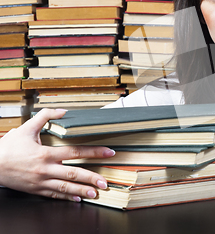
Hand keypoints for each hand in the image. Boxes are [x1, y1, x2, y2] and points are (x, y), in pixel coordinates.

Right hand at [0, 108, 114, 201]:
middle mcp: (45, 169)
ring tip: (95, 193)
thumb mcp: (26, 128)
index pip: (75, 152)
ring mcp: (40, 181)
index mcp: (45, 154)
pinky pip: (54, 195)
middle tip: (105, 182)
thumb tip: (63, 111)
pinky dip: (66, 198)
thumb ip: (45, 116)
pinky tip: (77, 199)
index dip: (94, 152)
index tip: (108, 152)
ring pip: (65, 188)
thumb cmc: (8, 148)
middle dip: (91, 178)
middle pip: (73, 174)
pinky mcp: (36, 190)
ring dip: (82, 191)